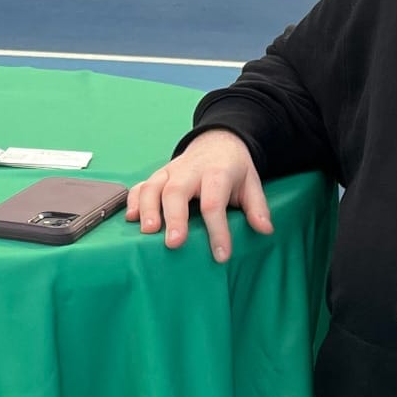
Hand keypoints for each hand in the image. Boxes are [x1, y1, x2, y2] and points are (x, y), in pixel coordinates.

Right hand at [125, 129, 271, 262]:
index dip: (218, 230)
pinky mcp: (157, 175)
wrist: (217, 142)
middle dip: (174, 217)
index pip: (214, 202)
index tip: (220, 255)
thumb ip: (257, 207)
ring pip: (152, 187)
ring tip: (148, 232)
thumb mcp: (252, 183)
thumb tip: (265, 229)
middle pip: (176, 191)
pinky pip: (140, 186)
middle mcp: (189, 171)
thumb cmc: (233, 169)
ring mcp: (170, 172)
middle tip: (173, 243)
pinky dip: (132, 201)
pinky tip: (131, 219)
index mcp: (216, 173)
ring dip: (148, 209)